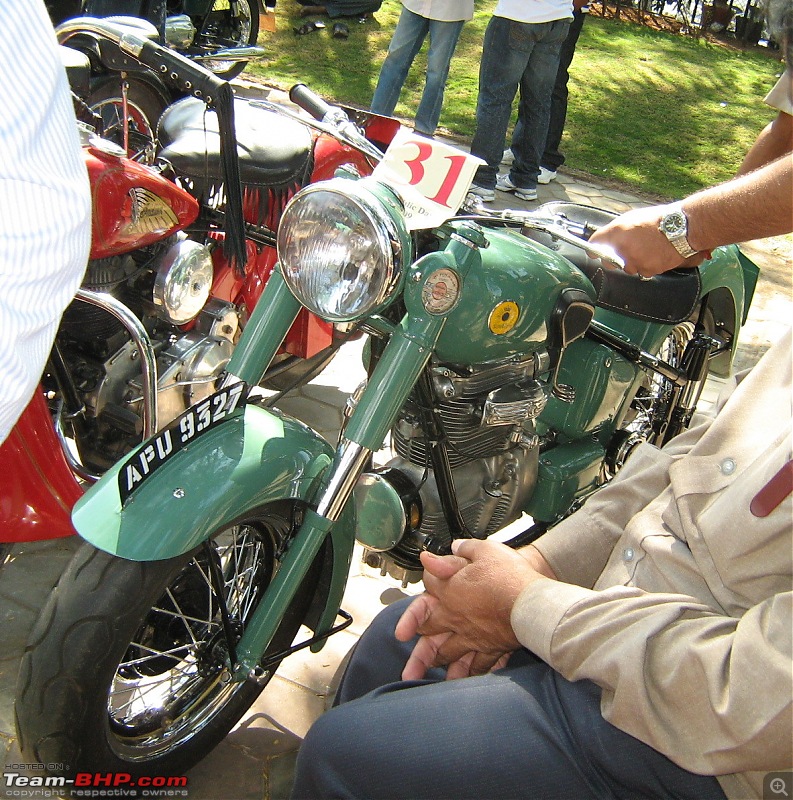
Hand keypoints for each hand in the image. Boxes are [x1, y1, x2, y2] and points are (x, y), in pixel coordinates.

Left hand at [395, 540, 550, 680]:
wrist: (535, 603)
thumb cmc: (511, 576)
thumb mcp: (484, 552)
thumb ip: (464, 550)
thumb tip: (447, 548)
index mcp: (451, 591)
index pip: (429, 583)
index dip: (427, 575)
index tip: (427, 573)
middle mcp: (456, 617)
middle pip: (428, 632)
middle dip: (415, 645)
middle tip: (406, 662)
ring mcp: (472, 636)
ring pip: (447, 654)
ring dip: (434, 664)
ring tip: (422, 677)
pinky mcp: (492, 648)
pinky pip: (477, 665)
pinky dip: (469, 672)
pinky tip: (464, 678)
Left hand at [588, 205, 707, 277]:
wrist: (683, 227)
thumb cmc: (659, 219)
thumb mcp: (633, 218)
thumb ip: (617, 230)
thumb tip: (608, 238)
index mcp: (617, 232)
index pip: (595, 243)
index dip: (593, 248)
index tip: (593, 252)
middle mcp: (622, 249)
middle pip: (608, 261)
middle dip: (613, 258)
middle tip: (627, 250)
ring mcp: (634, 261)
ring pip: (627, 267)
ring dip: (632, 262)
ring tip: (647, 249)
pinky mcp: (647, 270)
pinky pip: (642, 271)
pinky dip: (647, 265)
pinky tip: (655, 255)